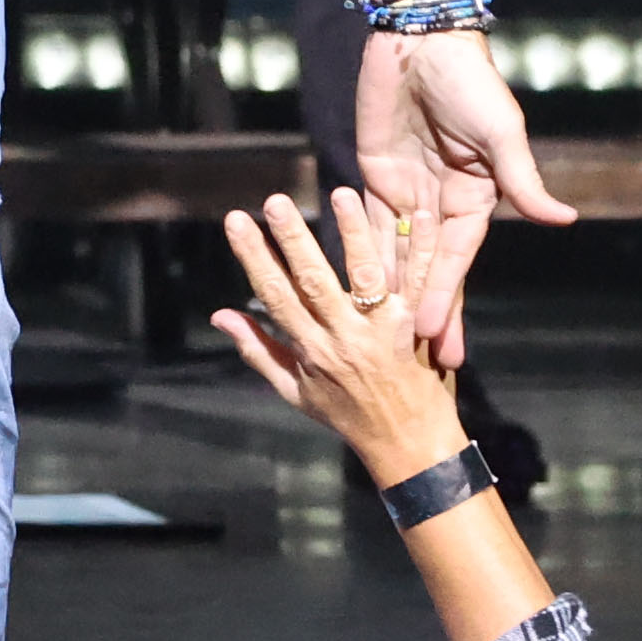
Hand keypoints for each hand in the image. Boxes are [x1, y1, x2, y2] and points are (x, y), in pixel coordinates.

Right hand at [211, 190, 468, 478]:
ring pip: (368, 276)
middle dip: (293, 239)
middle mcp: (347, 336)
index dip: (253, 257)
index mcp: (313, 350)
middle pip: (315, 281)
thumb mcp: (295, 392)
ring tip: (342, 194)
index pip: (275, 296)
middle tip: (276, 201)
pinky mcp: (422, 325)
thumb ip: (258, 349)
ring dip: (355, 233)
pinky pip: (423, 282)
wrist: (411, 446)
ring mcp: (387, 330)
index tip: (236, 221)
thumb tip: (218, 315)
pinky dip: (422, 249)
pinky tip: (421, 214)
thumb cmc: (348, 416)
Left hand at [350, 30, 579, 356]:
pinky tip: (350, 291)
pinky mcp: (373, 176)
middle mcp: (441, 203)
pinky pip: (363, 223)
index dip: (448, 300)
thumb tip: (564, 220)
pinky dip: (357, 255)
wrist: (422, 40)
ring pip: (395, 256)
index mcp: (475, 199)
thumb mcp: (501, 133)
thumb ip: (522, 181)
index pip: (458, 261)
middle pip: (428, 270)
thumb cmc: (471, 82)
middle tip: (417, 367)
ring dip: (390, 298)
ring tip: (383, 343)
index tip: (441, 342)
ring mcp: (407, 192)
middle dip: (423, 316)